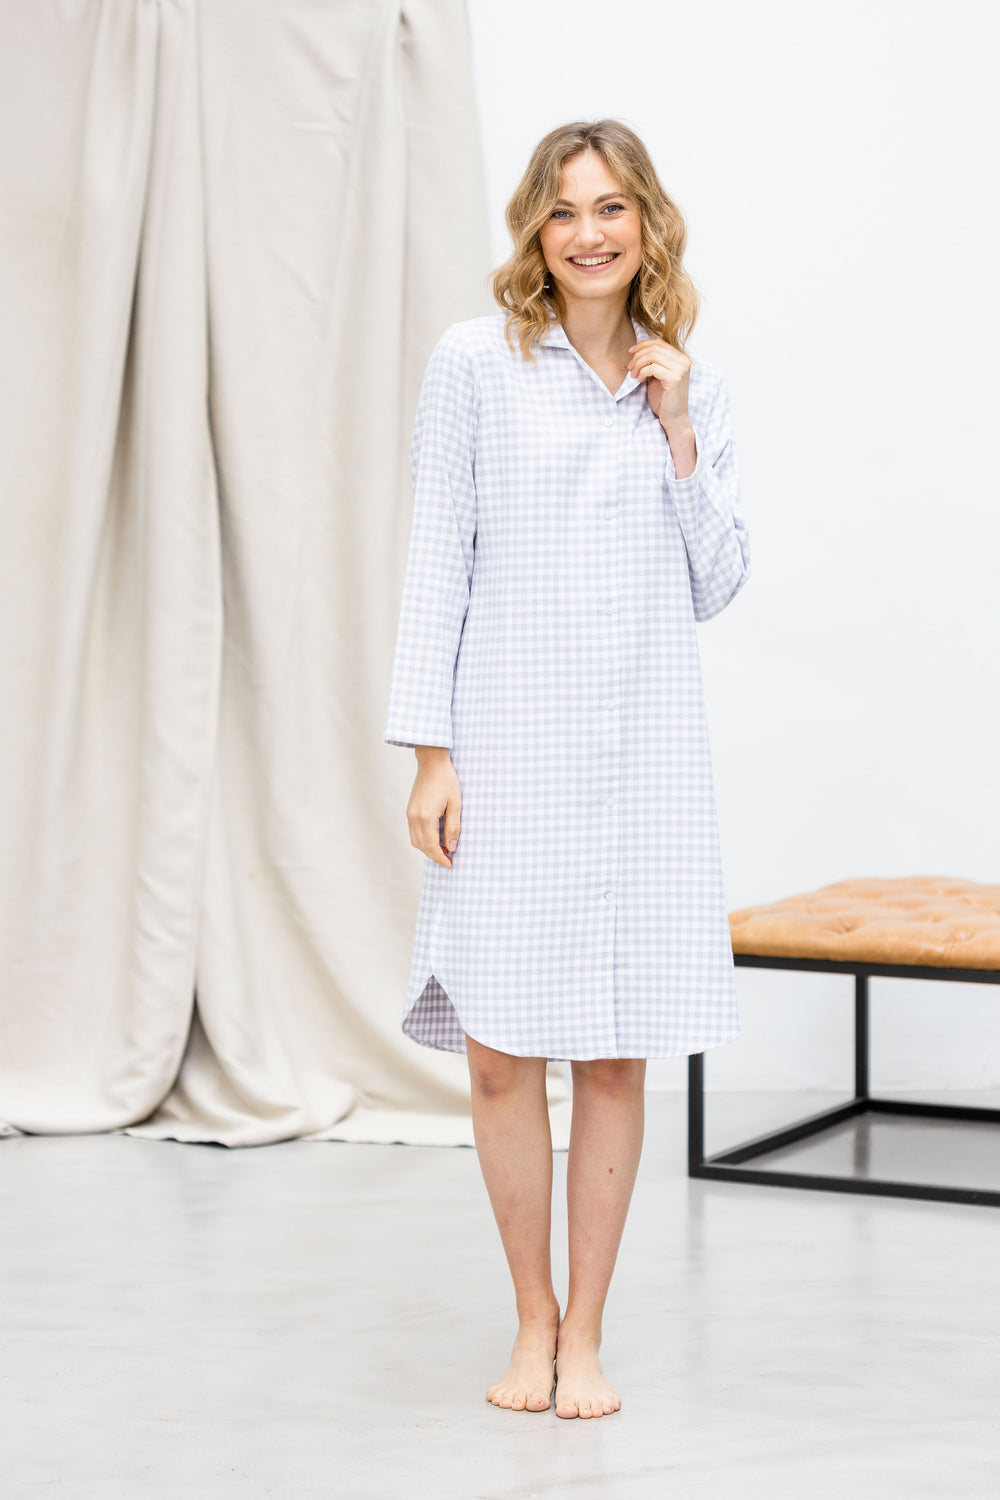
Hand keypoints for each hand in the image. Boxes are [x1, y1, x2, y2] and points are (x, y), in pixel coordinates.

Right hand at [407, 748, 461, 867]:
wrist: (432, 762)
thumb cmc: (446, 780)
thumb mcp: (456, 804)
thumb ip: (453, 827)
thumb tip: (451, 846)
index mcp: (426, 817)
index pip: (431, 846)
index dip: (440, 858)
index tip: (450, 865)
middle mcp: (414, 817)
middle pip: (422, 846)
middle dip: (434, 855)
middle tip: (449, 859)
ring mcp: (410, 814)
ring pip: (416, 840)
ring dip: (428, 848)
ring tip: (444, 849)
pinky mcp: (410, 810)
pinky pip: (414, 832)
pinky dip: (423, 839)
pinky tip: (435, 838)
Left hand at [628, 337, 691, 430]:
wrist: (674, 417)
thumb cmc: (664, 399)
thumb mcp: (658, 376)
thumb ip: (653, 362)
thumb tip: (638, 350)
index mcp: (680, 358)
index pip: (659, 342)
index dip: (642, 344)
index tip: (631, 352)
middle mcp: (683, 361)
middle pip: (654, 347)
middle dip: (638, 355)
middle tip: (630, 367)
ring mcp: (680, 369)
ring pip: (652, 355)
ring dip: (638, 364)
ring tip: (634, 375)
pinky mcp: (674, 378)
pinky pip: (652, 368)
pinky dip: (642, 372)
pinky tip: (640, 380)